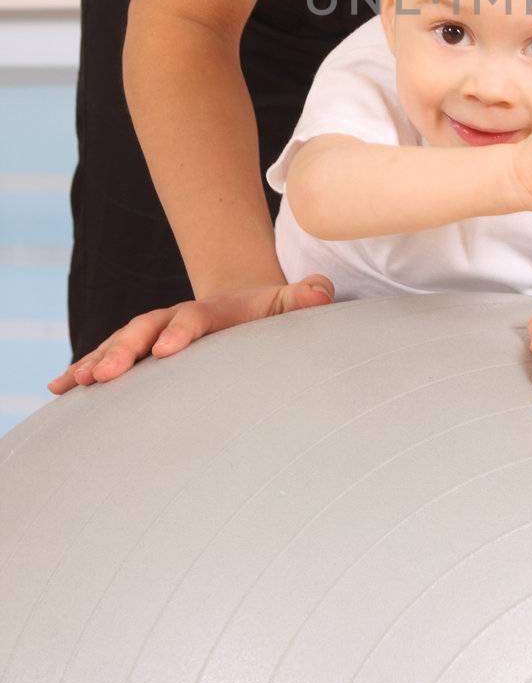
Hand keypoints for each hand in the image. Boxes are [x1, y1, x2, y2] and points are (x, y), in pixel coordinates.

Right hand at [46, 273, 335, 394]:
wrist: (242, 306)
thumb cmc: (268, 316)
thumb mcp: (288, 305)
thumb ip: (304, 297)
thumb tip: (323, 292)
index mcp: (212, 311)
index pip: (195, 317)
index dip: (181, 332)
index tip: (166, 351)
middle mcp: (175, 319)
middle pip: (146, 328)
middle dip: (124, 350)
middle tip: (105, 374)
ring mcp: (154, 334)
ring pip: (121, 343)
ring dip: (97, 361)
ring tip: (74, 384)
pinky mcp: (139, 351)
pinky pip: (107, 358)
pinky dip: (82, 370)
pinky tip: (58, 389)